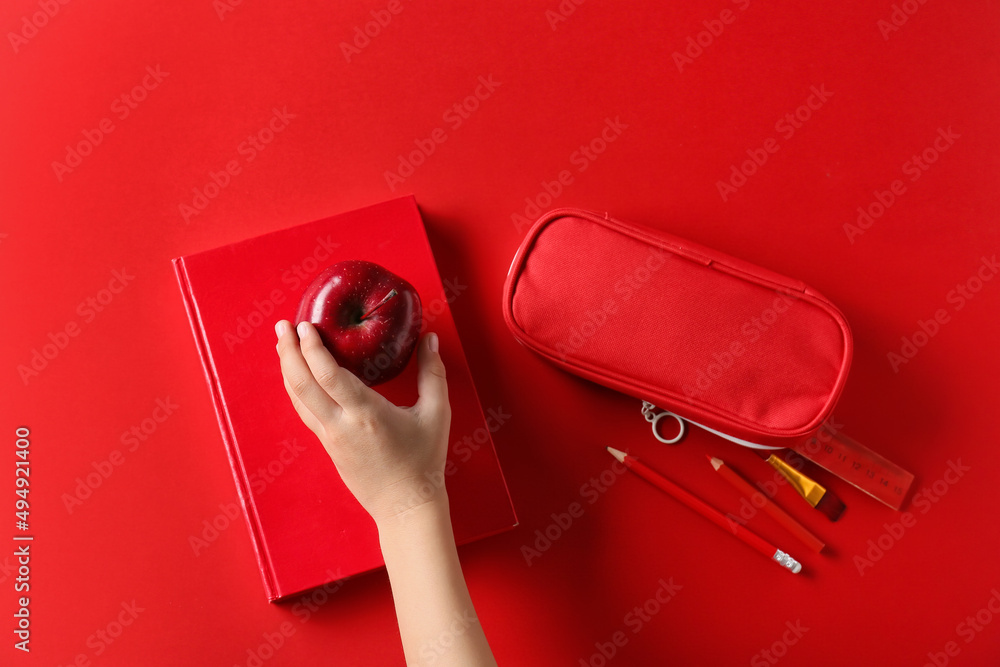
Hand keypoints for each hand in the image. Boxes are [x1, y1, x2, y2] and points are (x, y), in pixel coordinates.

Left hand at [275, 320, 451, 526]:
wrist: (405, 505)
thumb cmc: (423, 460)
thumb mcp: (437, 414)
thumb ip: (432, 373)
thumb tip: (430, 339)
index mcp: (366, 414)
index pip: (328, 374)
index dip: (312, 348)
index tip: (305, 325)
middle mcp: (341, 425)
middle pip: (301, 383)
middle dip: (288, 351)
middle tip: (283, 325)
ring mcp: (330, 437)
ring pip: (297, 398)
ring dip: (287, 368)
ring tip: (284, 343)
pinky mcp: (328, 445)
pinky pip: (303, 411)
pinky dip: (295, 388)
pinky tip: (295, 375)